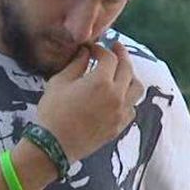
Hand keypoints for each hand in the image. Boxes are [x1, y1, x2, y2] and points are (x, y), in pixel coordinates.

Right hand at [36, 42, 143, 162]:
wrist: (55, 143)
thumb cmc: (53, 110)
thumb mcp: (59, 82)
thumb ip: (75, 64)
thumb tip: (85, 52)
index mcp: (100, 81)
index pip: (109, 57)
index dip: (100, 49)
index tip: (91, 48)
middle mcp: (117, 95)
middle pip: (128, 68)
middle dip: (121, 54)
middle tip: (115, 46)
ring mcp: (121, 112)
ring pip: (137, 88)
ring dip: (130, 75)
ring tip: (121, 70)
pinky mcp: (120, 125)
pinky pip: (132, 106)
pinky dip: (128, 96)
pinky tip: (118, 95)